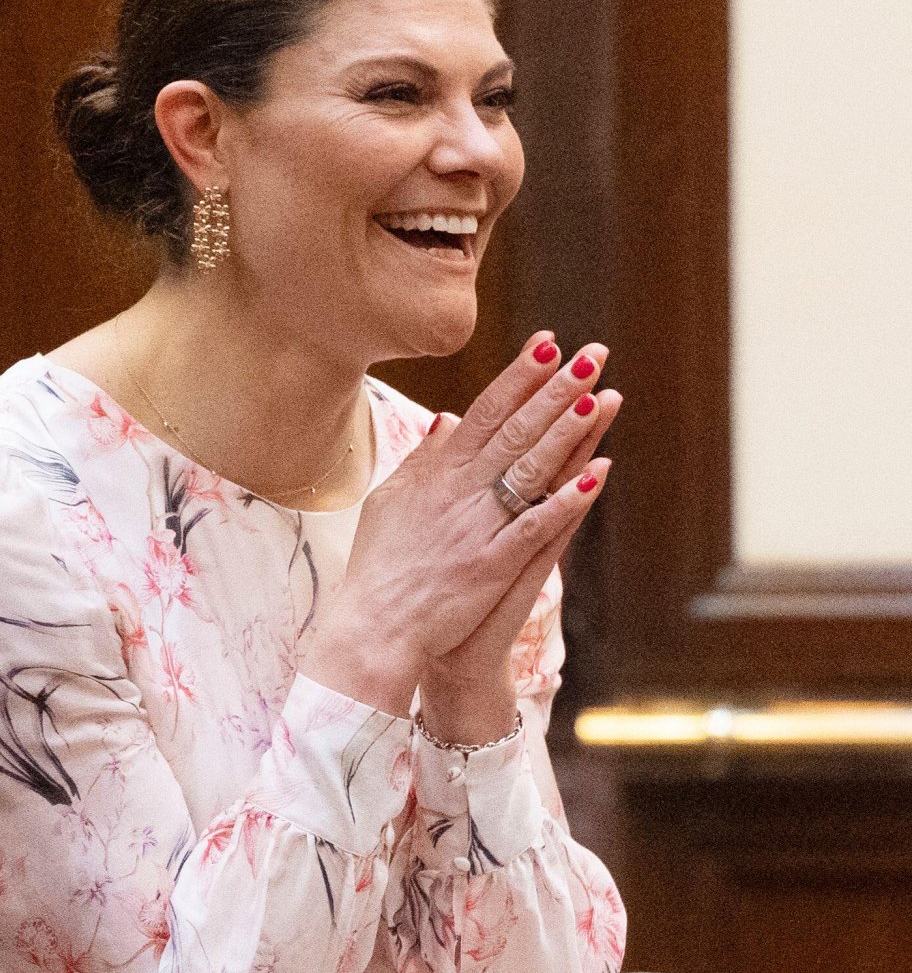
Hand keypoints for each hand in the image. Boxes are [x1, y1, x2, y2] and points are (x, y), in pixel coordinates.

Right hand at [302, 332, 617, 718]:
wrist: (372, 629)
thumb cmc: (378, 567)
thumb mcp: (389, 503)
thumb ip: (421, 461)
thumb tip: (447, 419)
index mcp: (437, 474)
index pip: (485, 412)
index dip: (519, 376)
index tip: (548, 344)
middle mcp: (459, 492)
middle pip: (514, 430)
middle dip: (555, 390)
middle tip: (591, 354)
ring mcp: (477, 528)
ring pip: (529, 469)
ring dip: (567, 432)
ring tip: (600, 397)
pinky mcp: (491, 565)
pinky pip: (535, 527)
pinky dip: (566, 501)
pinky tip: (596, 476)